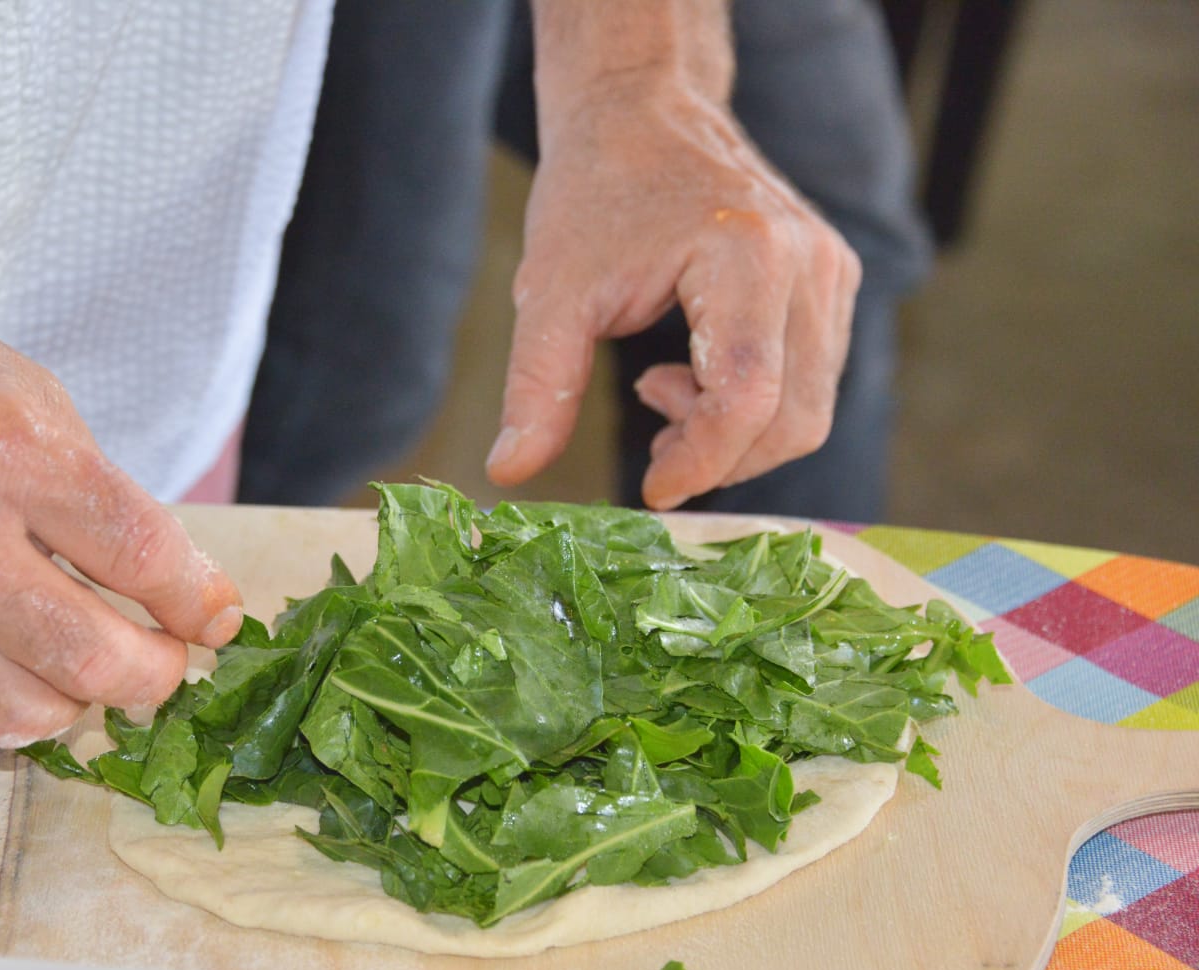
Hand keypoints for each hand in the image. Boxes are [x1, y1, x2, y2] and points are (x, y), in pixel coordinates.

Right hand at [0, 273, 241, 749]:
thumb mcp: (25, 396)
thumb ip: (98, 495)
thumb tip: (172, 588)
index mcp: (10, 457)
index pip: (144, 558)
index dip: (200, 602)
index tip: (217, 617)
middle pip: (95, 661)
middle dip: (157, 675)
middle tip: (164, 662)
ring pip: (24, 717)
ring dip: (72, 702)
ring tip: (74, 665)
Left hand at [485, 69, 861, 509]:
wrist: (640, 110)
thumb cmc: (592, 192)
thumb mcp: (550, 292)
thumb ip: (538, 387)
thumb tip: (508, 473)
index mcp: (748, 255)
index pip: (748, 397)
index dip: (701, 460)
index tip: (649, 487)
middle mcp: (810, 263)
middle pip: (795, 419)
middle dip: (719, 457)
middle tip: (652, 441)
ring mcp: (831, 270)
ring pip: (810, 409)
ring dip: (734, 434)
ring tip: (662, 390)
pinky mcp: (832, 280)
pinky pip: (811, 380)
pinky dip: (753, 406)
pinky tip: (691, 371)